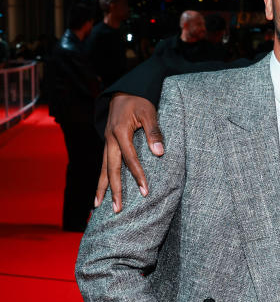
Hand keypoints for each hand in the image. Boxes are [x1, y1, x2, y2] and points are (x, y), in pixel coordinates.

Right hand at [94, 94, 164, 211]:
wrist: (123, 92)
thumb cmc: (139, 102)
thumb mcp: (149, 112)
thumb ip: (154, 132)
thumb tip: (159, 153)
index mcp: (120, 133)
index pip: (130, 159)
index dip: (138, 176)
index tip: (145, 191)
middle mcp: (109, 140)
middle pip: (111, 169)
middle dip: (114, 190)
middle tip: (117, 209)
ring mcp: (106, 143)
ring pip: (102, 169)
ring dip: (102, 188)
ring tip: (98, 206)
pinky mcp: (107, 144)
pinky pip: (103, 164)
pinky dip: (102, 178)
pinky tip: (101, 191)